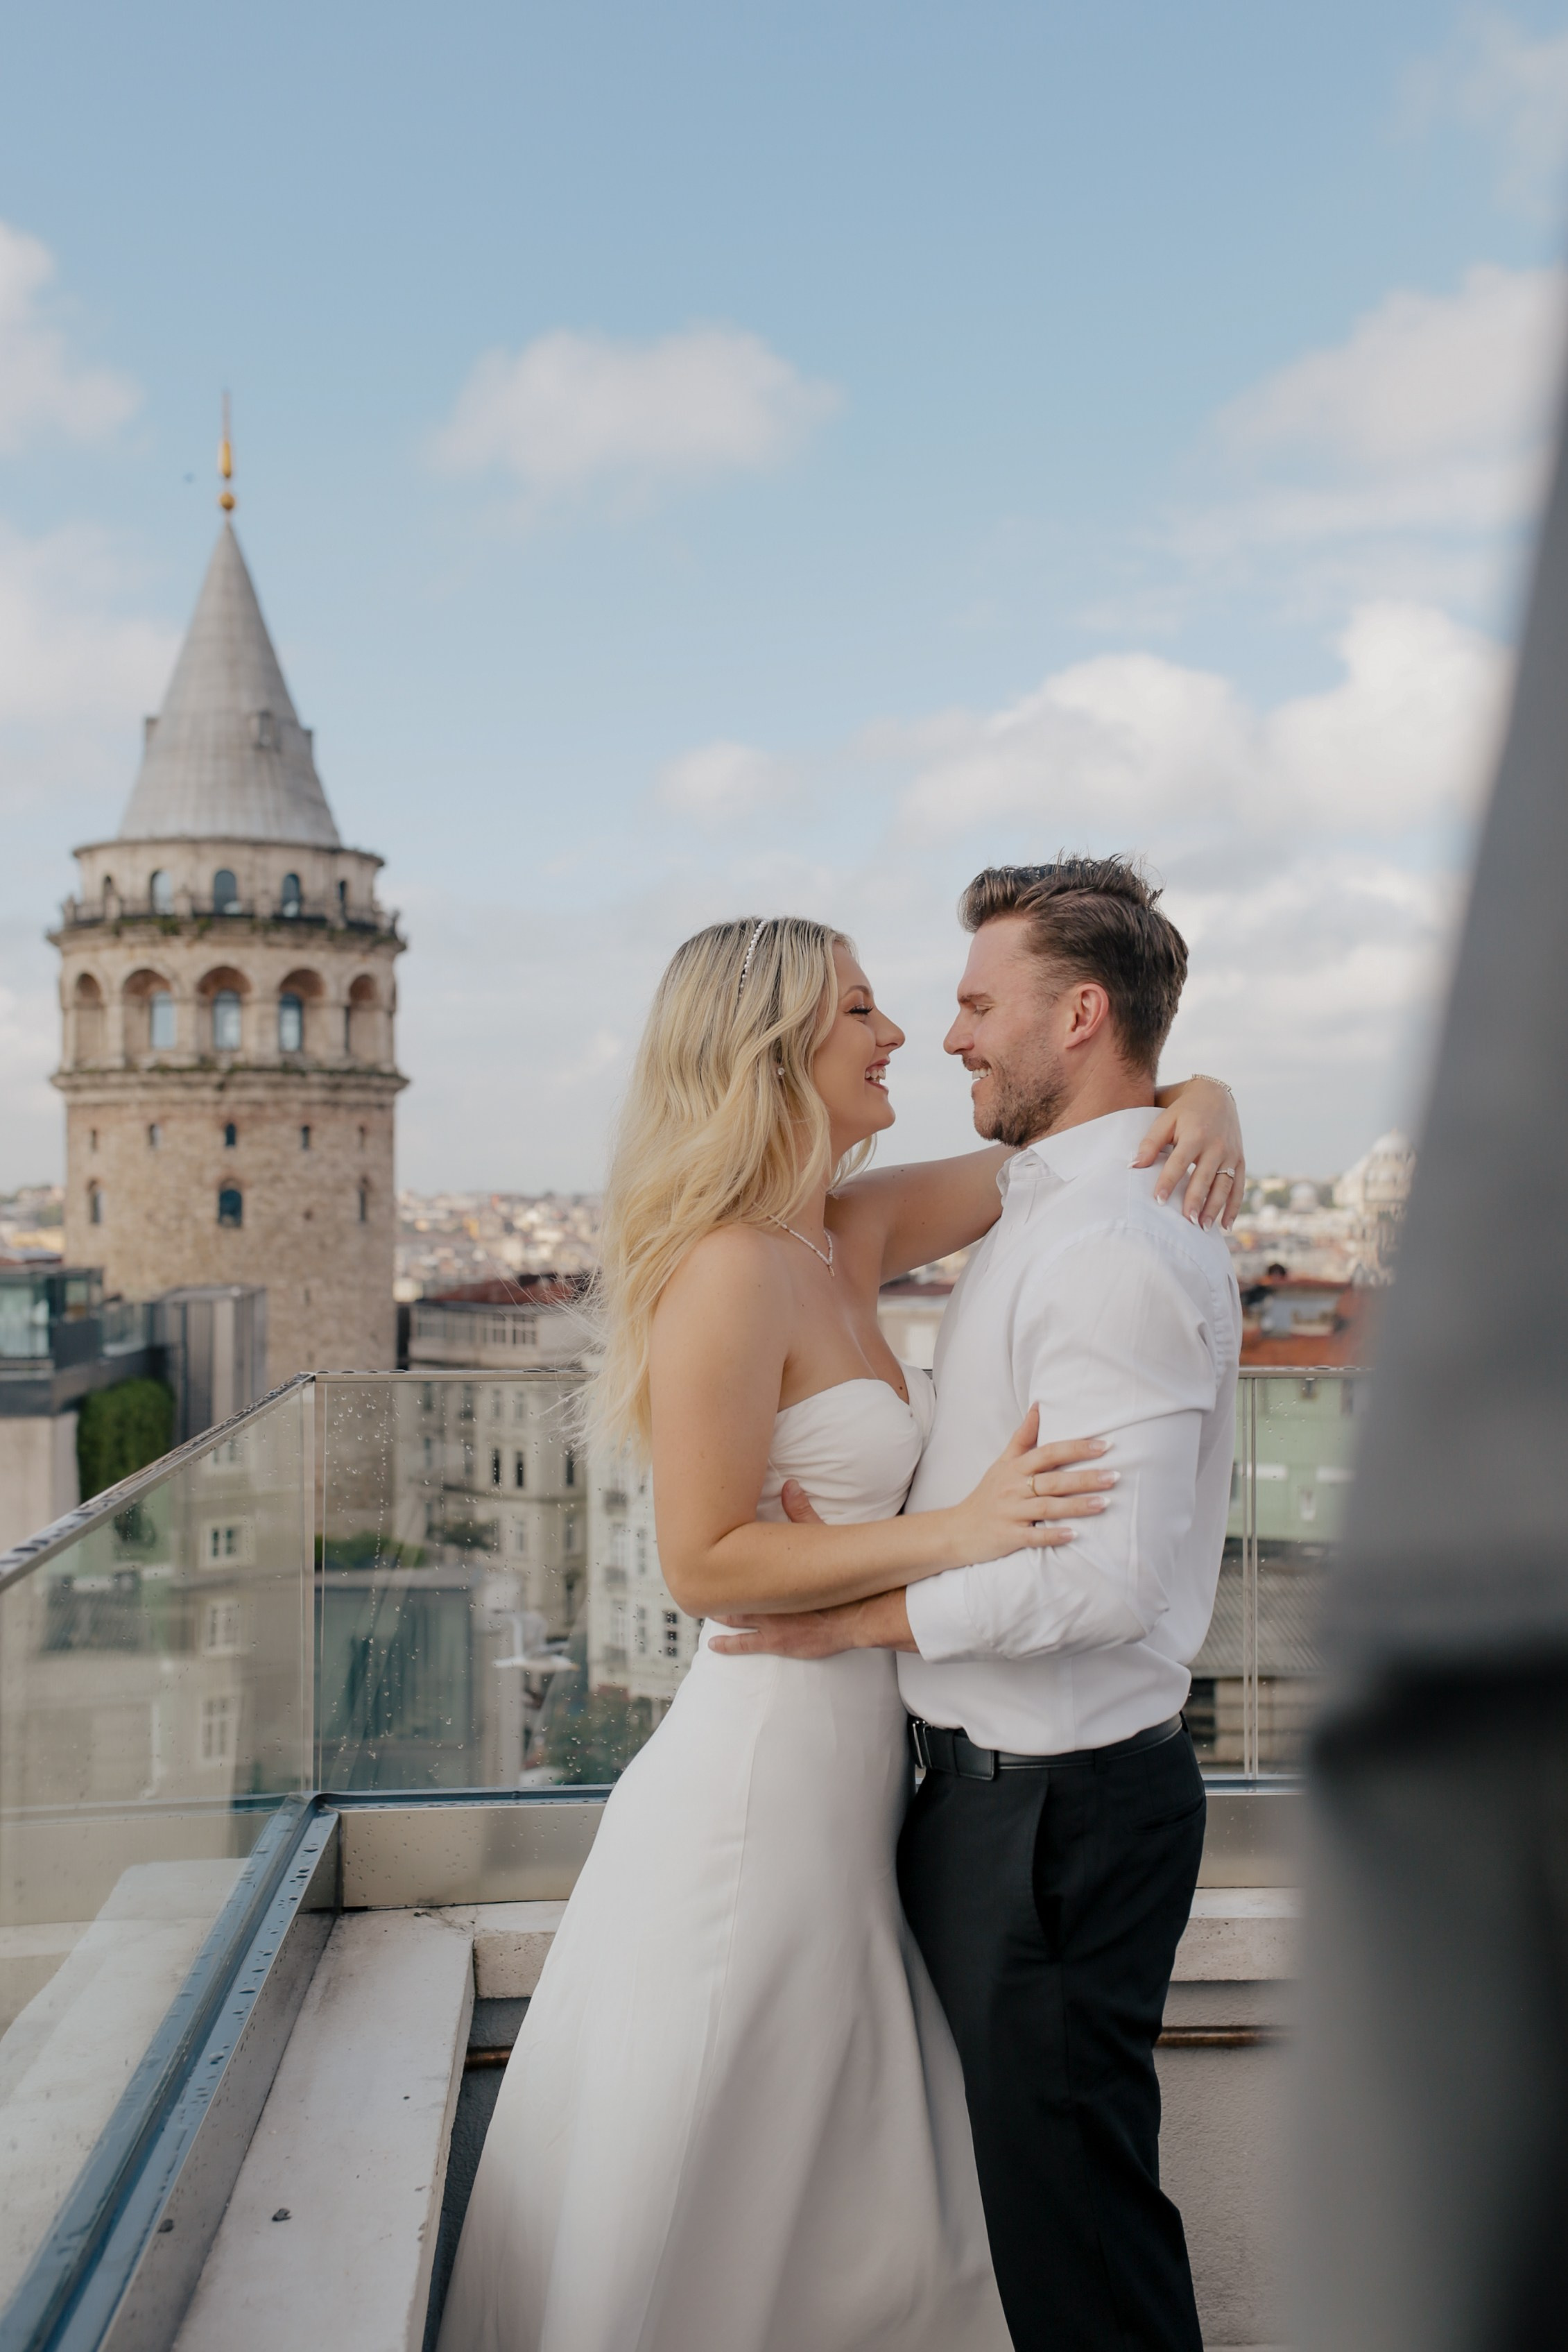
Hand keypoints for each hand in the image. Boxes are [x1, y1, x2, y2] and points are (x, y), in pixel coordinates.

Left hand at [709, 1497, 914, 1652]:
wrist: (855, 1617)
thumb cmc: (839, 1581)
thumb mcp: (820, 1539)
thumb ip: (802, 1513)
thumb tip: (790, 1485)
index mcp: (772, 1575)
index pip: (738, 1565)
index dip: (718, 1563)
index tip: (702, 1557)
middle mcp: (765, 1599)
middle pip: (731, 1591)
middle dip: (713, 1588)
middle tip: (693, 1584)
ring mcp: (769, 1624)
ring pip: (734, 1618)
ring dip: (718, 1613)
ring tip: (699, 1608)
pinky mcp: (777, 1643)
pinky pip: (745, 1645)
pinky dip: (727, 1644)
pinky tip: (712, 1645)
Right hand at [949, 1408, 1113, 1565]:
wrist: (957, 1530)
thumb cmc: (986, 1495)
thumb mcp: (1001, 1463)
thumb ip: (1023, 1437)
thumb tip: (1039, 1406)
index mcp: (1014, 1468)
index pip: (1048, 1452)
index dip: (1076, 1448)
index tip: (1104, 1446)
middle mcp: (1012, 1488)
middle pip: (1053, 1480)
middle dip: (1085, 1478)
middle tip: (1114, 1476)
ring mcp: (1010, 1513)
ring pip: (1047, 1507)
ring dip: (1077, 1506)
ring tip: (1104, 1503)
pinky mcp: (1008, 1536)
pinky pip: (1033, 1536)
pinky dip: (1053, 1535)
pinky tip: (1074, 1535)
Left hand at [1134, 1079, 1244, 1229]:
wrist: (1215, 1095)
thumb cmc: (1183, 1111)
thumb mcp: (1165, 1120)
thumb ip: (1150, 1143)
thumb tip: (1134, 1167)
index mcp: (1195, 1135)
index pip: (1179, 1162)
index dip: (1168, 1181)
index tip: (1159, 1201)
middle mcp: (1216, 1146)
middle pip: (1204, 1177)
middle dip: (1195, 1200)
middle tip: (1186, 1221)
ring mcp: (1231, 1154)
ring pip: (1224, 1185)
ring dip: (1214, 1208)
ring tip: (1202, 1228)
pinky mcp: (1239, 1160)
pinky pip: (1239, 1186)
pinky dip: (1233, 1207)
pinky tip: (1225, 1226)